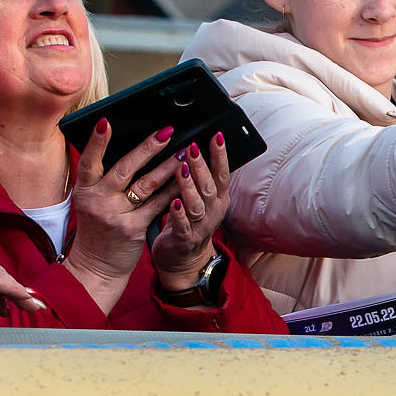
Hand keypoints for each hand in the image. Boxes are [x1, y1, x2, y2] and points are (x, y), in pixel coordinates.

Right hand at [64, 119, 179, 308]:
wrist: (95, 266)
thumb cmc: (96, 229)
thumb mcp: (90, 202)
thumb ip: (103, 180)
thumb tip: (125, 149)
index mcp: (85, 190)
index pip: (88, 161)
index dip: (96, 142)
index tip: (106, 121)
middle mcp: (98, 201)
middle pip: (124, 168)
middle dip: (147, 148)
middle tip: (167, 131)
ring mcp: (116, 215)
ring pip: (146, 185)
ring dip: (168, 166)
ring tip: (184, 151)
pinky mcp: (133, 228)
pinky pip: (157, 204)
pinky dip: (172, 190)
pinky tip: (184, 179)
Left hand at [150, 135, 234, 290]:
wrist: (182, 260)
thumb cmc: (187, 221)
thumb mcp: (199, 197)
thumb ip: (199, 176)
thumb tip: (193, 145)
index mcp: (218, 198)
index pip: (222, 173)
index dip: (220, 154)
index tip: (217, 136)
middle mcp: (213, 211)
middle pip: (209, 186)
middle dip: (201, 166)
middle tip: (192, 147)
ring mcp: (200, 227)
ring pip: (197, 205)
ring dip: (189, 186)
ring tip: (181, 170)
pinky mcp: (184, 240)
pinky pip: (183, 226)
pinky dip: (179, 214)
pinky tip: (174, 202)